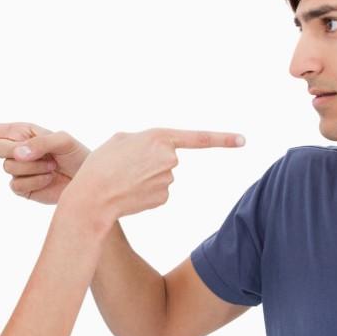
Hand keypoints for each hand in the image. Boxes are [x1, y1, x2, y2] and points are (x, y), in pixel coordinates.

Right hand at [0, 122, 90, 203]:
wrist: (88, 182)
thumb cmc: (77, 155)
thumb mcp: (63, 141)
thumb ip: (40, 142)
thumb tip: (16, 153)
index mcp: (19, 132)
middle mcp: (14, 149)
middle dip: (18, 152)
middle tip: (43, 154)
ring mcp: (16, 170)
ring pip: (8, 169)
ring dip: (33, 168)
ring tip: (52, 166)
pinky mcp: (21, 188)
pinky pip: (17, 185)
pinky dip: (35, 182)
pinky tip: (49, 179)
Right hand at [65, 128, 244, 223]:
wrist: (93, 198)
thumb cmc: (100, 165)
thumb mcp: (119, 140)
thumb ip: (143, 140)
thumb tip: (157, 152)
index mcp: (160, 137)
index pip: (199, 138)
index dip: (223, 138)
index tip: (243, 140)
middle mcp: (170, 158)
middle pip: (167, 158)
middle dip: (149, 161)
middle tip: (124, 165)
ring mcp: (168, 180)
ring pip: (161, 175)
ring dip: (144, 177)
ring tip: (122, 179)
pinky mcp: (164, 198)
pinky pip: (158, 191)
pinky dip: (144, 192)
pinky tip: (129, 193)